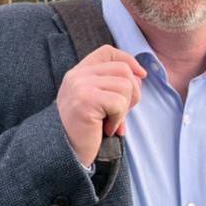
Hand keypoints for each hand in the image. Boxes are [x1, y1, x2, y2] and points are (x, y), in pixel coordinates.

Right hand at [56, 45, 145, 165]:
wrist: (65, 153)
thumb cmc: (85, 129)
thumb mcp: (97, 101)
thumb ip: (113, 85)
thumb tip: (140, 76)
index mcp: (78, 72)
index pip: (107, 52)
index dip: (128, 60)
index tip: (140, 75)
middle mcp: (77, 75)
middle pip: (123, 69)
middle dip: (132, 92)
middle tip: (122, 113)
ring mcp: (80, 86)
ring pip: (125, 85)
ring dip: (124, 109)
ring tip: (111, 121)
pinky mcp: (86, 100)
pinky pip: (119, 102)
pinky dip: (118, 119)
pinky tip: (107, 128)